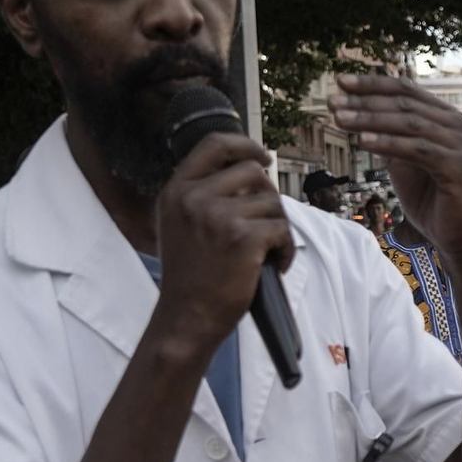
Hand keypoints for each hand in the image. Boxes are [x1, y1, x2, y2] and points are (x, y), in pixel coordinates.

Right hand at [152, 130, 287, 354]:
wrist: (186, 318)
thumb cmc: (189, 279)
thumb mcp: (178, 225)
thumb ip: (202, 195)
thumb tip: (249, 170)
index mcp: (176, 191)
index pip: (214, 144)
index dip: (245, 145)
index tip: (262, 157)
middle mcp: (194, 197)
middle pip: (253, 173)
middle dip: (268, 198)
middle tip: (265, 227)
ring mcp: (218, 215)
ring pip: (273, 203)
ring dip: (277, 228)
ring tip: (265, 253)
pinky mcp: (243, 237)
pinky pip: (282, 230)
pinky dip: (285, 249)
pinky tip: (272, 266)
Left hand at [330, 75, 461, 256]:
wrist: (456, 238)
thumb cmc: (429, 200)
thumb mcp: (404, 161)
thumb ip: (390, 136)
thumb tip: (357, 113)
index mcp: (445, 117)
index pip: (405, 91)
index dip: (371, 84)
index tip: (340, 82)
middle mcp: (457, 124)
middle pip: (404, 103)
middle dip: (364, 101)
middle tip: (332, 101)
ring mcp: (460, 145)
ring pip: (408, 123)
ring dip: (370, 119)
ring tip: (338, 119)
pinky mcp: (458, 167)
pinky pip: (417, 150)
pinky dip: (388, 144)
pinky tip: (362, 141)